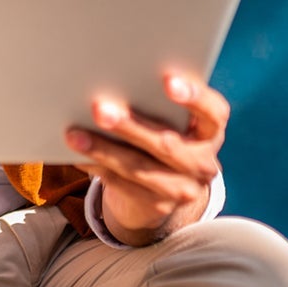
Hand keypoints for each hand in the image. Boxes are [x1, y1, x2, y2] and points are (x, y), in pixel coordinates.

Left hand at [65, 72, 228, 244]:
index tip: (167, 80)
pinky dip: (95, 167)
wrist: (162, 190)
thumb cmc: (162, 135)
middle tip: (99, 109)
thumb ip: (158, 103)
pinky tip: (75, 154)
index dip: (194, 97)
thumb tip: (113, 80)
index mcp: (211, 131)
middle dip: (130, 126)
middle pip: (167, 143)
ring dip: (103, 150)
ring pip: (138, 167)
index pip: (213, 112)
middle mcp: (203, 163)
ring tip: (74, 134)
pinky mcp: (157, 206)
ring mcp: (182, 189)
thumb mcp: (172, 121)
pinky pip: (121, 184)